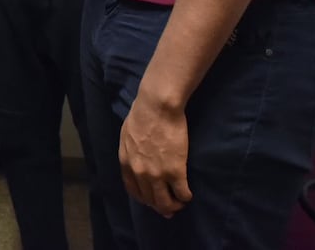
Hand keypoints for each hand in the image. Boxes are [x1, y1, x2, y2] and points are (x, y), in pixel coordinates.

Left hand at [119, 91, 193, 217]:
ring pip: (165, 202)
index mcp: (126, 163)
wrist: (157, 106)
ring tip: (179, 203)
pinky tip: (188, 195)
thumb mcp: (127, 134)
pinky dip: (185, 197)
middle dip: (159, 206)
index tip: (151, 200)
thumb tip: (136, 155)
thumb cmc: (142, 113)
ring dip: (173, 206)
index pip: (133, 190)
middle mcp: (139, 173)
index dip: (144, 198)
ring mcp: (157, 174)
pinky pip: (182, 193)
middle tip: (168, 208)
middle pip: (149, 199)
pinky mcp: (175, 171)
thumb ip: (130, 150)